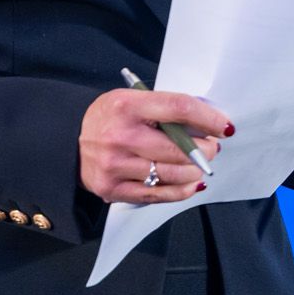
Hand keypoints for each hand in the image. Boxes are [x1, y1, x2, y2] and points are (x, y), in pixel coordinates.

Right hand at [79, 88, 228, 204]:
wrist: (68, 141)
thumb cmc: (109, 117)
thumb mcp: (130, 99)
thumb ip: (163, 109)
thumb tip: (206, 124)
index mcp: (126, 105)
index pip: (177, 108)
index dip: (207, 118)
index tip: (225, 126)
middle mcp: (120, 136)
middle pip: (178, 148)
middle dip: (205, 150)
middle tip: (212, 148)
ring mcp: (115, 166)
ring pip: (171, 174)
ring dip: (194, 171)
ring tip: (200, 165)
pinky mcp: (112, 189)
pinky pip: (157, 195)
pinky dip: (180, 191)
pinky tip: (191, 184)